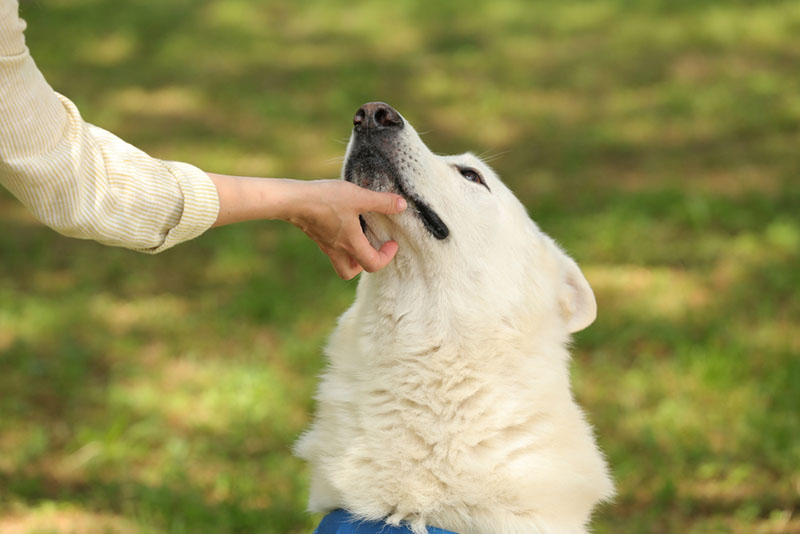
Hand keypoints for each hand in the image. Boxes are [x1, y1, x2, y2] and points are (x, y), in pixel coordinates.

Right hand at [208, 174, 406, 279]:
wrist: (293, 200)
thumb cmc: (326, 200)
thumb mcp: (359, 197)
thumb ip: (382, 202)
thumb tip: (402, 205)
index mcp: (351, 244)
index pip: (373, 265)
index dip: (387, 257)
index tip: (392, 243)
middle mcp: (337, 249)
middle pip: (350, 272)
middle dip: (365, 263)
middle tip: (373, 246)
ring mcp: (325, 244)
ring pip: (339, 261)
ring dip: (352, 255)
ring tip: (360, 235)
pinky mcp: (316, 235)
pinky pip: (331, 247)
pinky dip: (340, 242)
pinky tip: (344, 221)